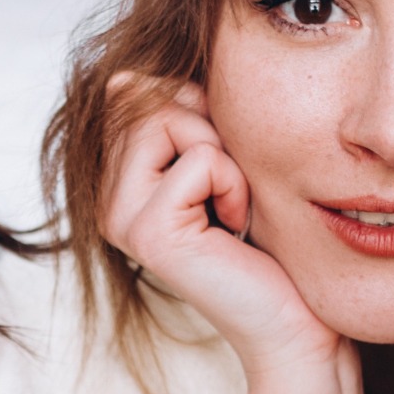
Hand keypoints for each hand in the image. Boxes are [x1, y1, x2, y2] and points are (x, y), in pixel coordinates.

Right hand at [100, 76, 363, 393]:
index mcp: (116, 183)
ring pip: (165, 120)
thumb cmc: (261, 239)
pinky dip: (233, 184)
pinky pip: (200, 160)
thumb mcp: (215, 158)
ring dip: (220, 154)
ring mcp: (121, 218)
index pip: (133, 95)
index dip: (189, 106)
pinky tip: (232, 225)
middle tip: (225, 185)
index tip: (216, 163)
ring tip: (227, 203)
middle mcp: (108, 202)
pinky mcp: (149, 232)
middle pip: (145, 101)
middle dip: (205, 125)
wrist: (286, 314)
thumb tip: (124, 78)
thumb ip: (174, 116)